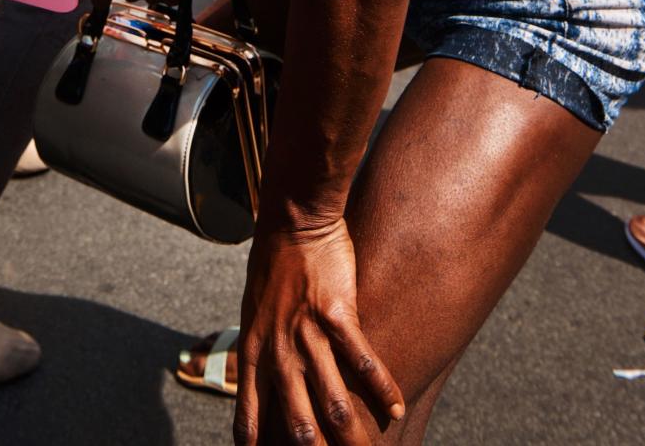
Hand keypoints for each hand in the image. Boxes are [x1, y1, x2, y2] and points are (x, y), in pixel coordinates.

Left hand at [234, 220, 403, 445]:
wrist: (292, 220)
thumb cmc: (273, 264)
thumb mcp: (254, 311)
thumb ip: (261, 346)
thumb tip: (267, 375)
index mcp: (253, 351)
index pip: (250, 416)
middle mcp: (278, 350)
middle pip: (298, 423)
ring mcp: (307, 334)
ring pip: (333, 401)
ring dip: (352, 434)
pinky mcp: (337, 314)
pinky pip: (362, 360)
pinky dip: (382, 388)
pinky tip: (395, 409)